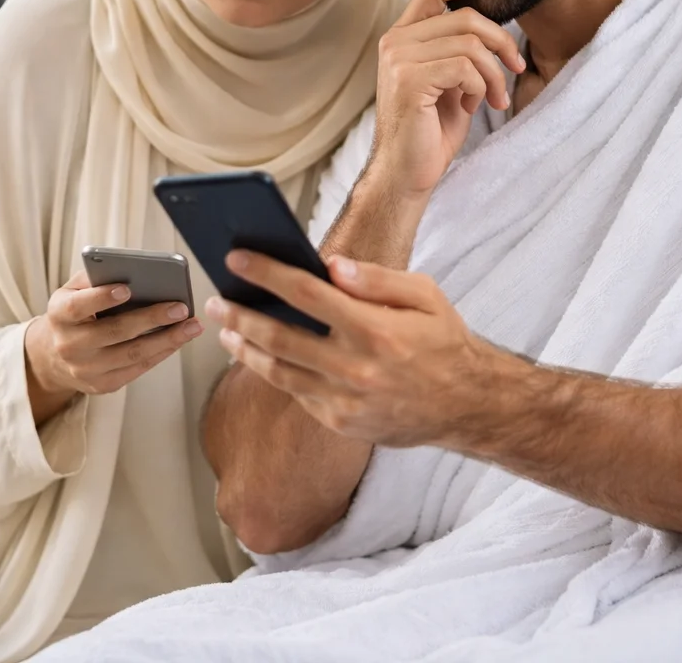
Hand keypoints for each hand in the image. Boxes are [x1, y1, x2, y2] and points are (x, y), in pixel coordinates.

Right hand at [25, 270, 202, 403]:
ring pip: (132, 354)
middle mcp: (69, 345)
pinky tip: (179, 339)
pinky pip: (137, 369)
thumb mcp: (74, 291)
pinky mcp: (102, 385)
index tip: (127, 288)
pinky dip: (161, 353)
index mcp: (59, 315)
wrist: (53, 356)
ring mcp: (85, 369)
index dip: (101, 298)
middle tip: (181, 308)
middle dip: (151, 319)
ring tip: (192, 326)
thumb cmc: (75, 312)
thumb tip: (134, 270)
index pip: (78, 306)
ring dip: (167, 340)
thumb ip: (96, 278)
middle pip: (114, 332)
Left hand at [207, 250, 499, 447]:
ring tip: (225, 331)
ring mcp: (345, 400)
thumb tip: (331, 266)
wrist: (467, 405)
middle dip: (239, 315)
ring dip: (245, 349)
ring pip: (278, 372)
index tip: (237, 259)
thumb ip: (377, 279)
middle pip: (279, 336)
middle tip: (214, 301)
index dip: (266, 273)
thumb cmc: (444, 341)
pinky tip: (259, 357)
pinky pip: (298, 394)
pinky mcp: (341, 422)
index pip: (306, 293)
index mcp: (374, 328)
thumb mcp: (425, 294)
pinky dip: (275, 373)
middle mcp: (355, 367)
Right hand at [367, 0, 526, 202]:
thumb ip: (460, 50)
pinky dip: (481, 87)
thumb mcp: (449, 81)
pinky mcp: (410, 81)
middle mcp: (395, 42)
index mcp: (402, 36)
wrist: (407, 172)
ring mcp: (399, 60)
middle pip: (464, 18)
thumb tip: (494, 26)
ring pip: (470, 44)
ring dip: (494, 74)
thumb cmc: (430, 130)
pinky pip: (465, 68)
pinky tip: (472, 106)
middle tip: (516, 68)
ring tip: (493, 98)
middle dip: (501, 43)